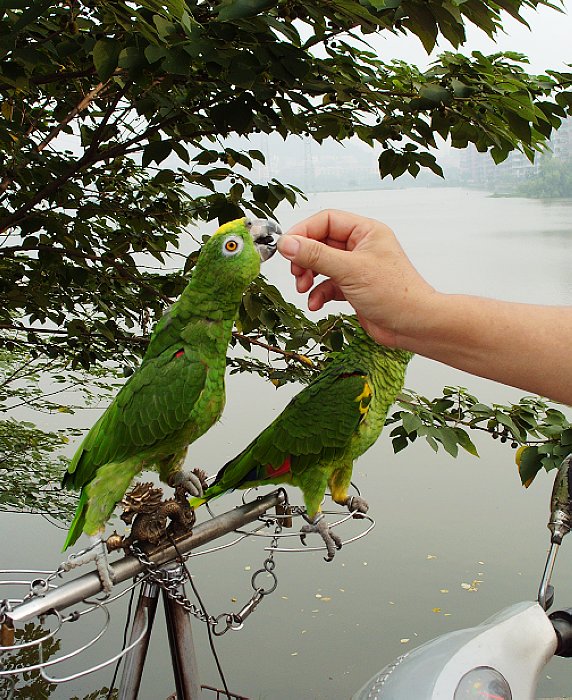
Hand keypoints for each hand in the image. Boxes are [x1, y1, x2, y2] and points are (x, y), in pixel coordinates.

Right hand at [277, 209, 435, 346]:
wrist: (414, 326)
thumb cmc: (396, 294)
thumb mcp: (349, 270)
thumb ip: (316, 255)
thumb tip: (288, 244)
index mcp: (365, 231)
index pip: (326, 220)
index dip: (303, 232)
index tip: (286, 247)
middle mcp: (361, 247)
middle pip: (320, 243)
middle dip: (304, 258)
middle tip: (295, 271)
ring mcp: (356, 268)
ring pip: (322, 265)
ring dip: (308, 276)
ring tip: (303, 287)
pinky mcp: (353, 288)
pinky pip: (327, 285)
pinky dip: (318, 293)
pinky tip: (316, 304)